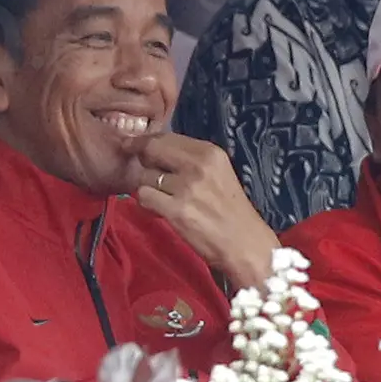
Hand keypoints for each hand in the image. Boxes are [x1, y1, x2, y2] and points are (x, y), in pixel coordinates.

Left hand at [131, 132, 278, 294]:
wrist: (245, 245)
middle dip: (140, 158)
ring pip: (144, 175)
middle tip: (141, 169)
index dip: (147, 141)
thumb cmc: (232, 211)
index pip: (167, 136)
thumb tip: (156, 149)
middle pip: (152, 148)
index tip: (136, 146)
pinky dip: (145, 203)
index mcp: (210, 152)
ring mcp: (187, 188)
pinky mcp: (177, 211)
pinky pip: (144, 197)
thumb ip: (192, 160)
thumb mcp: (219, 174)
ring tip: (158, 198)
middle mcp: (198, 165)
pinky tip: (157, 210)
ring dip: (145, 186)